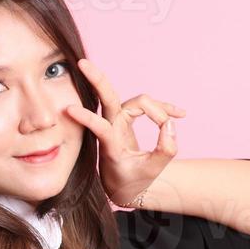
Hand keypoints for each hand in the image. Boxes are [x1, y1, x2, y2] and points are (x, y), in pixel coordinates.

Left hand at [64, 58, 185, 207]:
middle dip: (95, 79)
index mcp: (110, 145)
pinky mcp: (126, 119)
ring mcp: (118, 121)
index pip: (99, 127)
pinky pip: (145, 106)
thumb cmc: (133, 180)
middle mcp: (111, 128)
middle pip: (106, 98)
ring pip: (137, 101)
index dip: (86, 118)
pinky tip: (180, 114)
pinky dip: (162, 109)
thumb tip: (170, 125)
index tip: (69, 109)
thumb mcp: (152, 171)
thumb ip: (165, 150)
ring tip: (178, 114)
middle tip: (81, 62)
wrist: (126, 186)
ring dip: (157, 106)